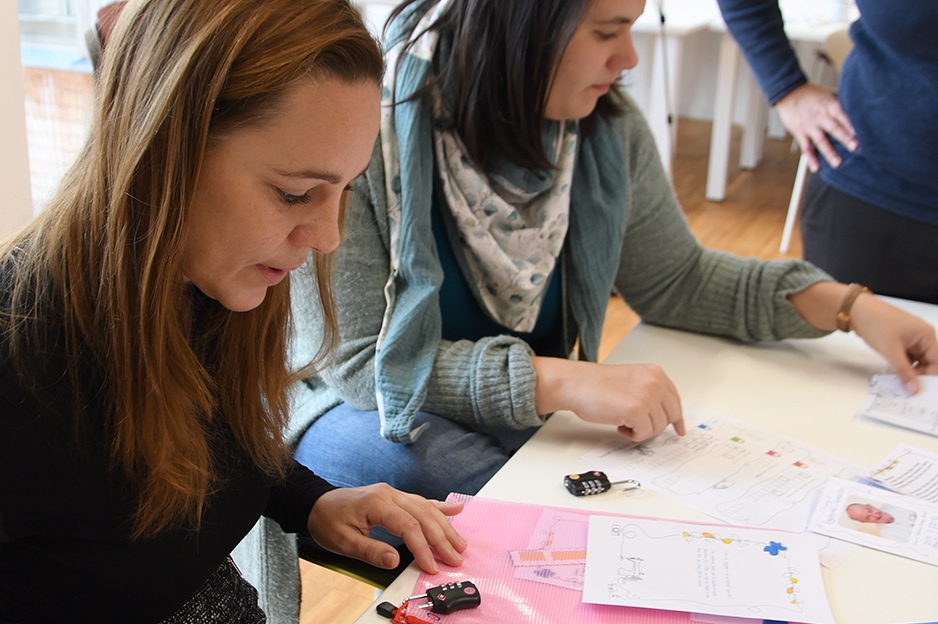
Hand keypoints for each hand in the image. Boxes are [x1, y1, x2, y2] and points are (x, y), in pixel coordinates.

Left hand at [306, 484, 465, 573]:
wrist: (317, 504)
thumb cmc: (328, 521)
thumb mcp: (343, 541)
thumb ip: (370, 551)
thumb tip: (394, 561)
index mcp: (377, 502)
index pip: (408, 525)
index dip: (423, 547)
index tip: (432, 564)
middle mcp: (389, 494)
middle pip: (423, 515)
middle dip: (441, 538)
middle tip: (455, 558)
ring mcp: (393, 493)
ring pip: (426, 508)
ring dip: (444, 526)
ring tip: (459, 543)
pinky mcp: (394, 497)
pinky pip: (421, 501)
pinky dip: (439, 506)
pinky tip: (455, 509)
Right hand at [532, 357, 684, 441]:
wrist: (575, 383)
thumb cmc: (595, 384)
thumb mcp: (631, 379)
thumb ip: (648, 391)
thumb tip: (659, 413)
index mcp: (654, 372)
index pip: (675, 399)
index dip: (675, 417)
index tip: (678, 427)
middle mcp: (654, 382)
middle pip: (671, 415)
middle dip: (656, 426)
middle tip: (639, 428)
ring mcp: (647, 396)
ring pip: (658, 428)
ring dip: (640, 430)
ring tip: (623, 421)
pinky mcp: (636, 410)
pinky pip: (644, 433)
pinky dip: (632, 435)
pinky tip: (619, 425)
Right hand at [775, 82, 857, 172]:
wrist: (788, 92)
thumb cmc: (812, 94)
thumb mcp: (829, 93)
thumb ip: (843, 101)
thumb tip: (862, 104)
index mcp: (829, 105)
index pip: (842, 115)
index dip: (851, 123)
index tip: (860, 133)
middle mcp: (820, 116)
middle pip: (834, 128)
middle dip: (844, 138)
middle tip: (855, 148)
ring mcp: (809, 126)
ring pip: (820, 141)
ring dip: (829, 153)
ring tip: (838, 163)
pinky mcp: (800, 133)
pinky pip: (806, 148)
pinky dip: (811, 159)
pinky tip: (816, 168)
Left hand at [789, 283, 937, 392]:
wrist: (855, 311)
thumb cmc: (875, 321)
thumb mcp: (891, 350)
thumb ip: (904, 371)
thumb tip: (914, 388)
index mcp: (926, 335)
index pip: (937, 362)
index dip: (931, 376)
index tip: (922, 390)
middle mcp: (922, 337)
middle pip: (929, 363)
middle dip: (921, 376)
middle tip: (910, 390)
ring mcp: (911, 340)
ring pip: (918, 363)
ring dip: (911, 373)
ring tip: (902, 383)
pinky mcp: (901, 343)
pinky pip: (908, 360)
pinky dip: (904, 368)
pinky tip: (897, 375)